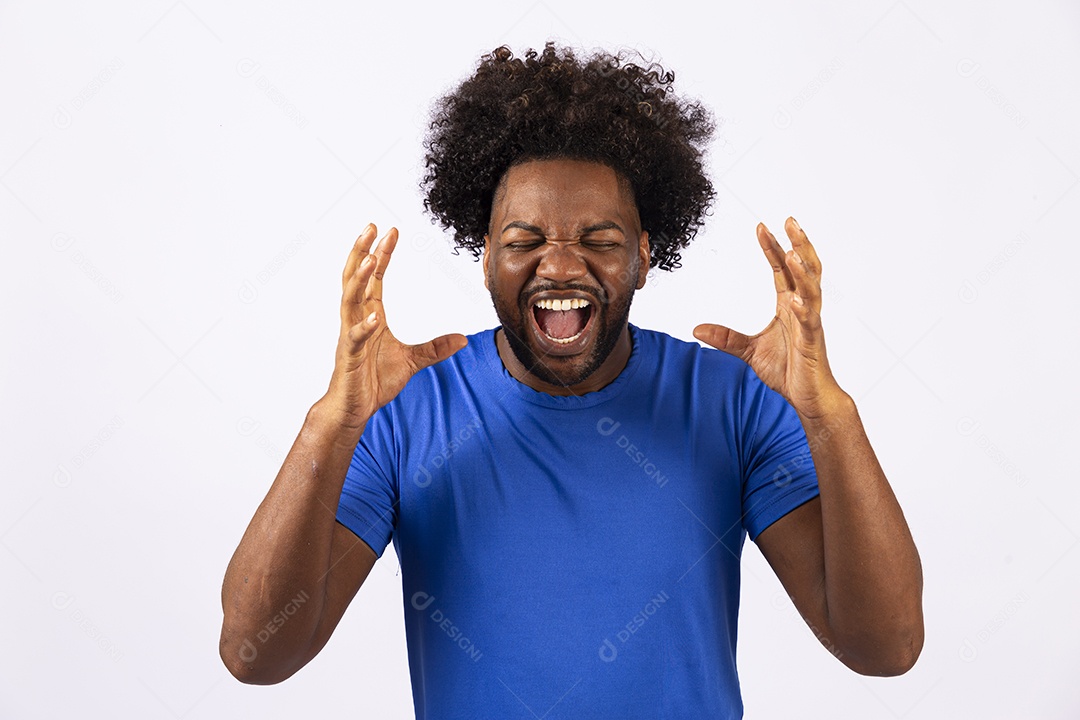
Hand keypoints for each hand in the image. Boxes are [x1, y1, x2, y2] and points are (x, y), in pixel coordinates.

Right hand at [323, 224, 466, 428]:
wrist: (355, 408)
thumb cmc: (374, 381)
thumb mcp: (413, 361)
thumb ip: (435, 348)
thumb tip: (462, 339)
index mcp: (370, 315)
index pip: (375, 278)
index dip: (382, 254)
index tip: (392, 231)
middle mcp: (357, 320)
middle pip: (355, 278)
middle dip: (362, 251)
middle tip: (370, 226)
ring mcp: (351, 336)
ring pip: (349, 299)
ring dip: (358, 278)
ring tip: (369, 258)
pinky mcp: (349, 356)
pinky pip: (355, 337)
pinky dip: (363, 326)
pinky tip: (374, 317)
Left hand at [693, 217, 846, 419]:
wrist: (809, 397)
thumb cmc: (787, 371)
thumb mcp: (749, 351)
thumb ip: (726, 338)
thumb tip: (696, 330)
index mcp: (789, 306)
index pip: (781, 270)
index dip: (773, 248)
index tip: (761, 226)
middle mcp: (803, 309)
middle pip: (804, 269)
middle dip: (798, 243)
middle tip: (789, 220)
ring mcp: (810, 324)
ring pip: (812, 289)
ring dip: (803, 270)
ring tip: (793, 251)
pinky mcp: (813, 342)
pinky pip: (810, 322)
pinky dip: (804, 309)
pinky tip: (795, 298)